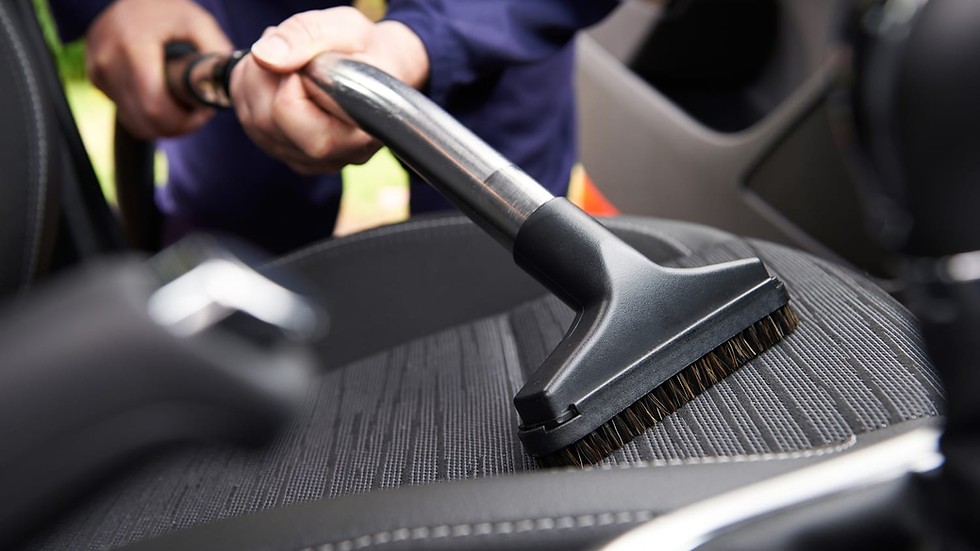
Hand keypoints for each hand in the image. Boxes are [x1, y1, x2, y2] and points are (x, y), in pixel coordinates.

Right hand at [86, 0, 232, 138]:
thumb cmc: (167, 9)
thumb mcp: (198, 23)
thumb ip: (216, 53)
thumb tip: (231, 85)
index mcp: (134, 46)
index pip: (154, 106)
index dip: (183, 121)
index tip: (203, 112)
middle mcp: (109, 61)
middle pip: (145, 121)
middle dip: (177, 126)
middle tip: (196, 114)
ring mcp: (98, 71)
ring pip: (134, 122)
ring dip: (162, 124)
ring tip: (181, 106)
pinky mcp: (96, 79)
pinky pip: (125, 113)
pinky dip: (146, 115)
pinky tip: (162, 98)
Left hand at [229, 7, 429, 174]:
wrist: (379, 70)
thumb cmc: (366, 50)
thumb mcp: (345, 28)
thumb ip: (307, 36)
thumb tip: (265, 57)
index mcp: (358, 131)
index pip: (294, 115)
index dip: (289, 79)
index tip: (307, 60)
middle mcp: (337, 156)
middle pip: (266, 122)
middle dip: (265, 77)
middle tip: (290, 52)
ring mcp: (313, 162)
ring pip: (254, 125)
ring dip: (256, 83)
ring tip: (287, 61)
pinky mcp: (293, 157)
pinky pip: (252, 128)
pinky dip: (254, 96)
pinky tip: (278, 79)